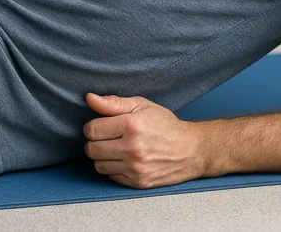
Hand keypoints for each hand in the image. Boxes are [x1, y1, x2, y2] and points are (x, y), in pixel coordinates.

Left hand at [83, 93, 203, 188]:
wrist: (191, 150)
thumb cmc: (165, 125)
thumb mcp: (142, 105)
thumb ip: (113, 103)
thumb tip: (89, 98)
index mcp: (132, 125)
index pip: (92, 130)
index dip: (92, 127)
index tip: (100, 126)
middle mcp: (133, 148)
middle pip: (92, 149)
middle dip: (95, 142)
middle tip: (106, 138)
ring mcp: (136, 168)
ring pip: (98, 165)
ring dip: (103, 157)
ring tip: (115, 148)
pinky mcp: (138, 182)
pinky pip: (111, 177)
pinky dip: (114, 168)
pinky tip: (124, 159)